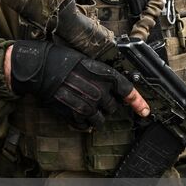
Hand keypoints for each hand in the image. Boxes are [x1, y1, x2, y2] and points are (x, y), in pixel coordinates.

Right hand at [5, 41, 149, 129]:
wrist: (41, 69)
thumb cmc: (62, 60)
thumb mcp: (88, 61)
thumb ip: (101, 76)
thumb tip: (110, 87)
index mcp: (105, 75)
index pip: (128, 91)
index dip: (138, 102)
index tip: (145, 111)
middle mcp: (100, 91)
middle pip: (112, 107)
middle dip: (106, 104)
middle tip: (92, 96)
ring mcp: (87, 105)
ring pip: (100, 118)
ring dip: (95, 115)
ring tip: (83, 105)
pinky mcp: (75, 115)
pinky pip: (86, 125)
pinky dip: (83, 122)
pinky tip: (75, 112)